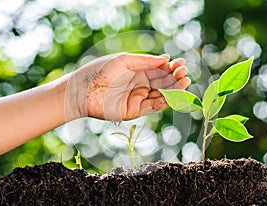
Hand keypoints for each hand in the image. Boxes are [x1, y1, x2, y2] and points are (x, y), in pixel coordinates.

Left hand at [65, 53, 190, 120]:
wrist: (81, 90)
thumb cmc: (99, 71)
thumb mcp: (124, 60)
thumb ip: (146, 61)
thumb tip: (167, 58)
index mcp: (136, 72)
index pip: (158, 71)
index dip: (171, 68)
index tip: (181, 63)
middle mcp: (139, 86)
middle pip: (162, 83)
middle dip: (174, 78)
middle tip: (185, 72)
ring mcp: (137, 99)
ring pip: (160, 95)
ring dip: (173, 89)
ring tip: (185, 81)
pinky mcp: (133, 111)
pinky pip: (152, 106)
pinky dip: (164, 100)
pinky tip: (173, 93)